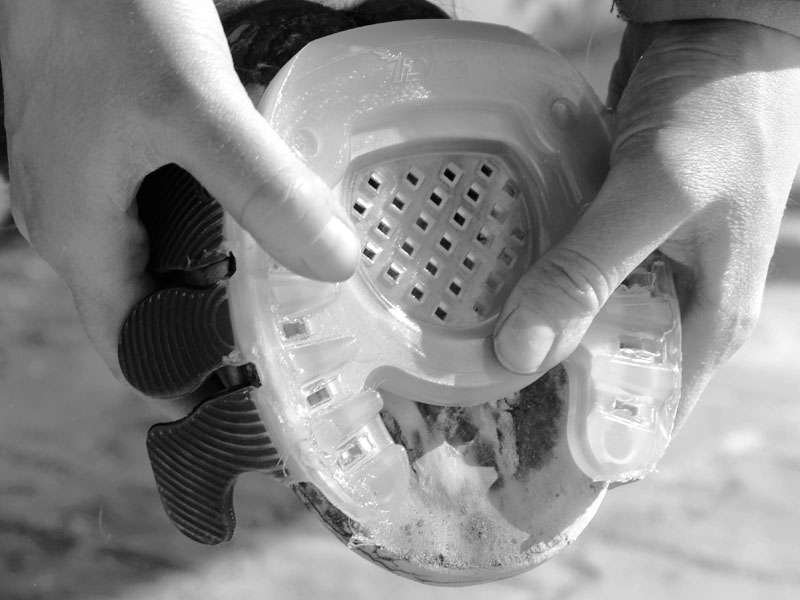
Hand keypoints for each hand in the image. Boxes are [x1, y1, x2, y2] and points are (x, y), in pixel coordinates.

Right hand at [0, 0, 358, 376]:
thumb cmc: (110, 13)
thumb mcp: (197, 109)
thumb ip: (264, 190)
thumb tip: (333, 266)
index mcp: (79, 234)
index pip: (131, 348)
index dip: (186, 381)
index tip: (247, 402)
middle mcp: (72, 220)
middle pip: (145, 310)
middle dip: (208, 334)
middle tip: (281, 347)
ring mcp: (84, 184)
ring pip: (151, 262)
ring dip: (208, 280)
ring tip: (275, 291)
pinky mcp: (102, 150)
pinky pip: (152, 215)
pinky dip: (199, 230)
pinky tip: (244, 216)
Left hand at [494, 20, 799, 429]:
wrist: (722, 28)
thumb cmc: (719, 107)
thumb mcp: (658, 191)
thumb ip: (590, 270)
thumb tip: (520, 353)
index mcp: (705, 321)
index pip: (645, 417)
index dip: (585, 443)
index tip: (515, 455)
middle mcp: (676, 303)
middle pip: (603, 374)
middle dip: (543, 389)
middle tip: (468, 401)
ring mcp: (644, 265)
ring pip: (581, 323)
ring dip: (531, 334)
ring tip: (461, 355)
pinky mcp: (614, 231)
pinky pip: (568, 273)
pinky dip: (532, 283)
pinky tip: (486, 288)